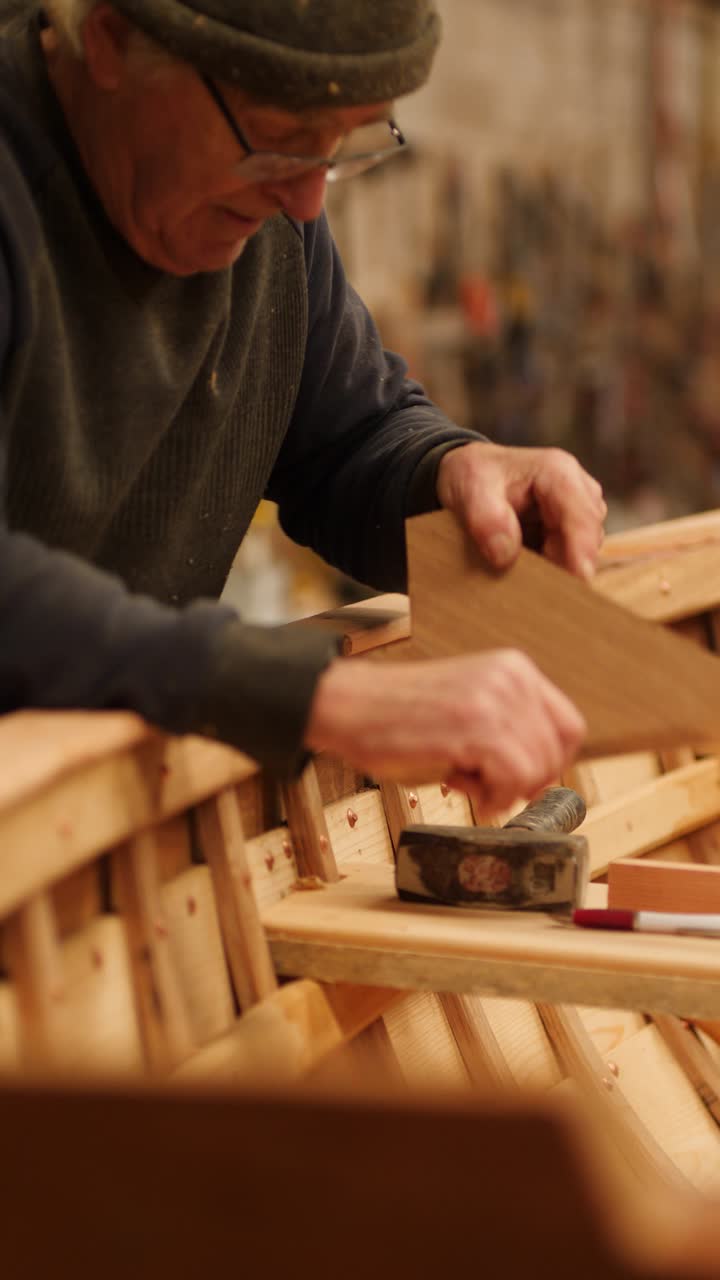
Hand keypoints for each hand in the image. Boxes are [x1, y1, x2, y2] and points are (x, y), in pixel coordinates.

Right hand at [305, 651, 585, 816]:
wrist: (348, 705)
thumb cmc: (397, 715)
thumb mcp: (468, 705)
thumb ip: (507, 727)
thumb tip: (539, 774)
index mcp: (513, 668)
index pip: (568, 725)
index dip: (550, 763)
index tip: (523, 780)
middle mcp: (511, 678)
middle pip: (556, 752)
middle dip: (524, 782)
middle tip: (485, 785)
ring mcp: (495, 700)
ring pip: (537, 769)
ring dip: (504, 791)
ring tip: (465, 783)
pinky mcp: (475, 726)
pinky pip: (514, 778)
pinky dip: (493, 797)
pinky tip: (461, 787)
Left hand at [436, 442, 606, 578]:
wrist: (471, 477)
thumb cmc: (474, 475)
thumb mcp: (469, 486)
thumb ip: (485, 517)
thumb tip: (506, 553)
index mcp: (557, 473)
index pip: (581, 514)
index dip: (583, 549)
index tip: (578, 579)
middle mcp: (576, 491)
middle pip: (588, 538)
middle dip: (565, 565)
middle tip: (533, 588)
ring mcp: (576, 513)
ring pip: (582, 553)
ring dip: (555, 569)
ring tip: (521, 575)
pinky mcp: (570, 533)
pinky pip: (569, 559)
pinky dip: (550, 571)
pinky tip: (527, 574)